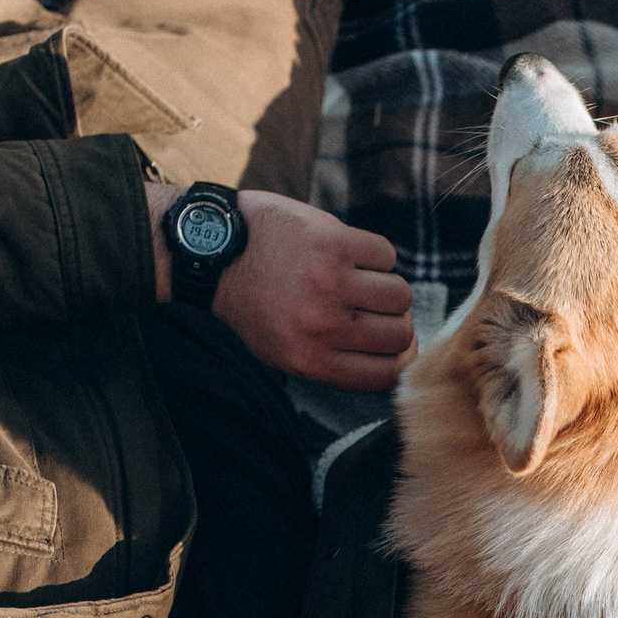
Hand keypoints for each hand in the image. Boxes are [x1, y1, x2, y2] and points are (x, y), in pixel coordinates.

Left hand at [149, 185, 414, 391]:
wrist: (217, 250)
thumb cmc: (254, 304)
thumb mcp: (284, 352)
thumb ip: (338, 362)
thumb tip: (401, 359)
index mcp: (311, 360)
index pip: (385, 376)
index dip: (399, 361)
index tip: (395, 347)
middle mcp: (323, 326)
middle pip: (400, 335)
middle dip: (395, 323)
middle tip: (376, 310)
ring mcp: (331, 281)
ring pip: (400, 294)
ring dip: (388, 288)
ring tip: (363, 281)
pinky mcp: (335, 242)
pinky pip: (386, 255)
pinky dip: (376, 255)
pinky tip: (352, 255)